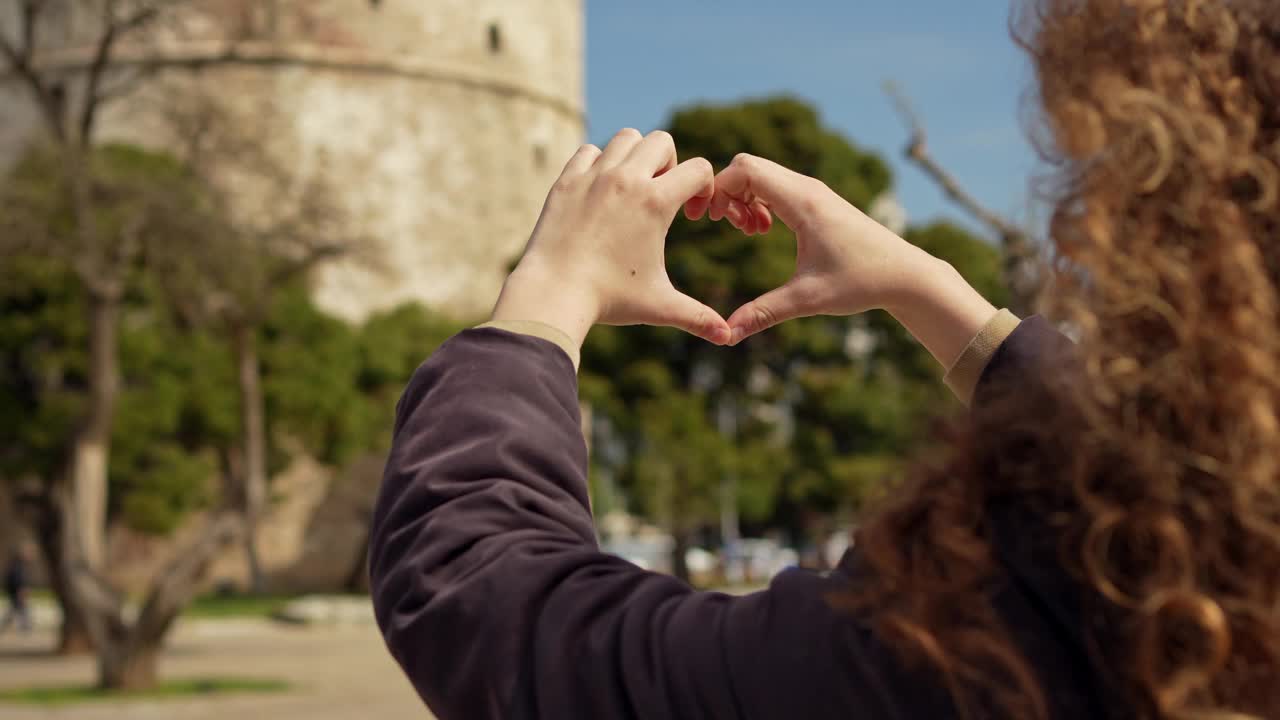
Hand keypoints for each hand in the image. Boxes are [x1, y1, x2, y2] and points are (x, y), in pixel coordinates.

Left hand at [491, 129, 731, 349]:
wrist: (554, 292)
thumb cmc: (610, 299)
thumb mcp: (660, 306)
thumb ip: (697, 317)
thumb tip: (728, 338)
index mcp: (656, 202)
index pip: (699, 168)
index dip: (704, 186)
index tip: (693, 211)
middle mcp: (626, 179)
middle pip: (662, 142)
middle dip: (670, 163)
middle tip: (661, 196)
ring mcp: (594, 176)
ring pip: (626, 138)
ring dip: (635, 156)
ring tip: (632, 188)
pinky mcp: (566, 180)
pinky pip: (589, 152)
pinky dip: (599, 163)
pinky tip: (600, 191)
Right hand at [703, 153, 997, 368]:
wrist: (905, 274)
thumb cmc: (862, 282)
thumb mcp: (807, 299)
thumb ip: (763, 313)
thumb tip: (726, 336)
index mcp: (803, 202)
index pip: (745, 169)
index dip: (719, 188)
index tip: (710, 220)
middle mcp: (807, 188)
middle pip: (748, 166)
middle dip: (727, 191)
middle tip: (726, 225)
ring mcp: (813, 192)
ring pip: (762, 175)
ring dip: (744, 197)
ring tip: (748, 231)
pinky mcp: (818, 202)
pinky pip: (776, 186)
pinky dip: (760, 201)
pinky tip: (763, 230)